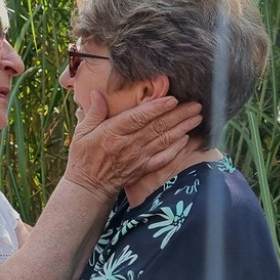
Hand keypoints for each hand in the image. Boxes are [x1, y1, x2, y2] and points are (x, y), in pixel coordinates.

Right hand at [64, 92, 201, 196]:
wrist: (89, 187)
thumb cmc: (84, 157)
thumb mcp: (82, 132)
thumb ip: (93, 112)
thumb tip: (97, 93)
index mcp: (113, 132)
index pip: (138, 117)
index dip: (157, 108)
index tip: (173, 99)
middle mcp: (129, 145)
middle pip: (157, 127)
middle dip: (179, 115)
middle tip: (196, 105)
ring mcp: (138, 158)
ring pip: (164, 140)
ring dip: (182, 128)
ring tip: (197, 117)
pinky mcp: (143, 168)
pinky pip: (163, 158)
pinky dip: (176, 149)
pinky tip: (187, 139)